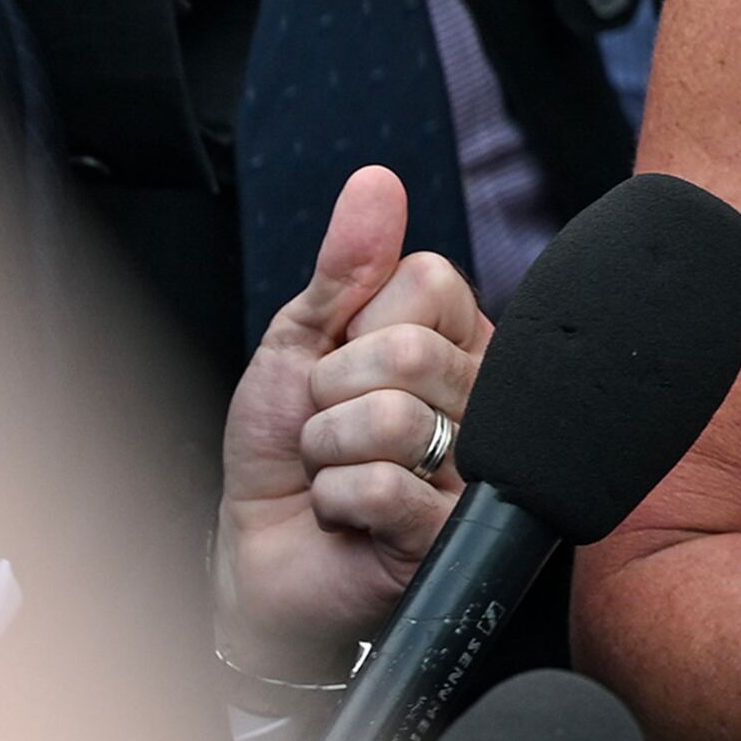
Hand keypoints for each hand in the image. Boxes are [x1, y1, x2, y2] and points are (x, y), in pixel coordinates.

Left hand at [216, 164, 489, 676]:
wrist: (261, 560)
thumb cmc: (282, 452)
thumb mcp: (300, 343)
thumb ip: (344, 263)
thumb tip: (377, 180)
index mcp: (452, 339)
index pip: (430, 280)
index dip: (359, 322)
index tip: (340, 360)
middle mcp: (479, 396)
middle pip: (408, 352)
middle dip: (332, 394)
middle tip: (330, 427)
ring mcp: (476, 467)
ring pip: (395, 420)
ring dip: (330, 453)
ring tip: (337, 472)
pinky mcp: (453, 535)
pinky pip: (384, 488)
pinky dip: (338, 503)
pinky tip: (350, 517)